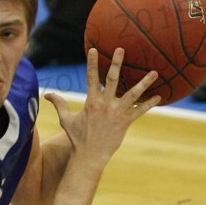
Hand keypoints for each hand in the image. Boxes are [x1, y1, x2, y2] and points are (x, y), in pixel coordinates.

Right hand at [44, 49, 159, 165]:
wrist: (89, 155)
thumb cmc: (77, 138)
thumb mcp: (66, 120)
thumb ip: (59, 104)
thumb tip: (46, 95)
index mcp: (91, 101)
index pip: (91, 77)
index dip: (92, 63)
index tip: (94, 50)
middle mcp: (104, 104)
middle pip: (112, 79)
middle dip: (116, 63)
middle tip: (121, 49)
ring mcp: (116, 113)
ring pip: (132, 94)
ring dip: (144, 83)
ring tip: (154, 72)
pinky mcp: (125, 122)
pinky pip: (140, 111)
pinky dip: (149, 104)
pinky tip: (159, 97)